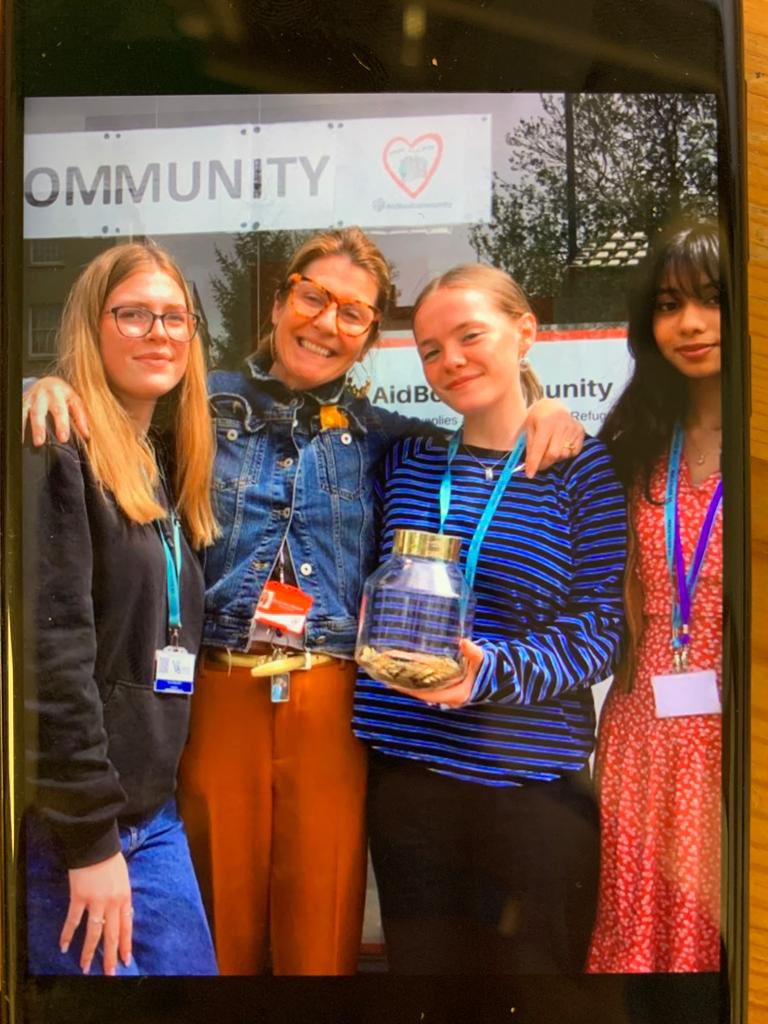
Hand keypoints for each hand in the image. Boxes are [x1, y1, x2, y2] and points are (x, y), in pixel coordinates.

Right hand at [22, 376, 88, 445]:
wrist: (47, 382)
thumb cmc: (63, 395)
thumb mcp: (74, 401)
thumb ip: (80, 417)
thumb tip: (86, 434)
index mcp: (60, 392)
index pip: (61, 409)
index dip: (62, 424)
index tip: (63, 438)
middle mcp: (45, 394)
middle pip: (41, 411)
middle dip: (41, 427)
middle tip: (41, 442)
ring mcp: (32, 397)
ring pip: (30, 412)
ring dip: (30, 427)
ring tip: (34, 442)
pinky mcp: (23, 401)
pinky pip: (19, 413)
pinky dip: (19, 424)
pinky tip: (20, 436)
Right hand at [60, 852, 131, 975]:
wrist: (96, 844)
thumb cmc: (111, 859)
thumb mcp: (124, 880)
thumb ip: (121, 898)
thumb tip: (121, 916)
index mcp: (125, 898)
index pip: (127, 927)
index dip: (126, 945)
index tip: (126, 960)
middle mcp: (112, 903)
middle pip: (112, 935)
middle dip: (111, 957)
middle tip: (109, 974)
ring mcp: (95, 902)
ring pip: (93, 933)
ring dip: (89, 952)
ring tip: (85, 968)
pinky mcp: (79, 898)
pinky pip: (73, 921)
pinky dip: (67, 934)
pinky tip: (64, 947)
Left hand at [390, 639, 484, 708]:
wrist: (495, 675)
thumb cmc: (488, 668)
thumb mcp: (482, 659)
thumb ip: (474, 652)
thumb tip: (463, 642)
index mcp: (456, 694)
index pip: (427, 694)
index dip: (410, 690)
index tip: (394, 684)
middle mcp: (449, 697)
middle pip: (421, 693)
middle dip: (404, 685)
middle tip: (386, 676)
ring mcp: (446, 693)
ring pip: (423, 690)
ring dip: (408, 683)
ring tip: (390, 673)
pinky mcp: (446, 687)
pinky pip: (427, 686)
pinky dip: (416, 679)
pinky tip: (406, 670)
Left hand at [522, 399, 584, 476]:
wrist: (552, 405)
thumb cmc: (537, 417)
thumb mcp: (527, 428)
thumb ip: (528, 446)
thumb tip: (528, 465)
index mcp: (545, 422)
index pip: (539, 447)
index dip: (534, 463)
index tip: (530, 474)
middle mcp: (561, 424)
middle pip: (553, 454)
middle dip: (544, 463)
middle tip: (538, 465)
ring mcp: (573, 427)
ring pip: (563, 454)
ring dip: (554, 458)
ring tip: (548, 449)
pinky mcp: (580, 431)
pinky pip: (573, 452)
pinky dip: (564, 453)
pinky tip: (559, 445)